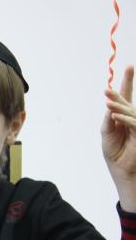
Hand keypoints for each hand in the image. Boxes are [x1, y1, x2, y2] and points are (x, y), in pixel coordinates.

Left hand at [102, 65, 135, 209]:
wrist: (124, 174)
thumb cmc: (115, 156)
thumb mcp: (108, 135)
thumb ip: (109, 121)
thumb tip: (110, 106)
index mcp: (124, 118)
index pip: (126, 98)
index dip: (127, 82)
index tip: (129, 66)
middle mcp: (134, 119)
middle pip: (130, 100)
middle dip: (127, 84)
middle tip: (123, 73)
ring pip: (132, 111)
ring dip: (120, 105)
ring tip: (108, 102)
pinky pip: (135, 123)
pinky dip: (125, 119)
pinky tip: (114, 116)